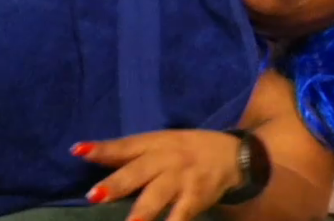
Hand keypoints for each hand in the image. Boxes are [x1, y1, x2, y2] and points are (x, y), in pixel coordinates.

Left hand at [71, 130, 241, 220]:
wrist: (233, 153)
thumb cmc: (190, 148)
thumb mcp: (165, 142)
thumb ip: (133, 152)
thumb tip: (95, 156)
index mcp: (157, 142)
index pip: (127, 145)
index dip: (104, 148)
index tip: (78, 151)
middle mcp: (168, 158)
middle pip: (140, 170)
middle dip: (118, 183)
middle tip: (95, 196)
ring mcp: (183, 178)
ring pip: (158, 195)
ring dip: (141, 212)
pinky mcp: (197, 196)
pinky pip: (181, 215)